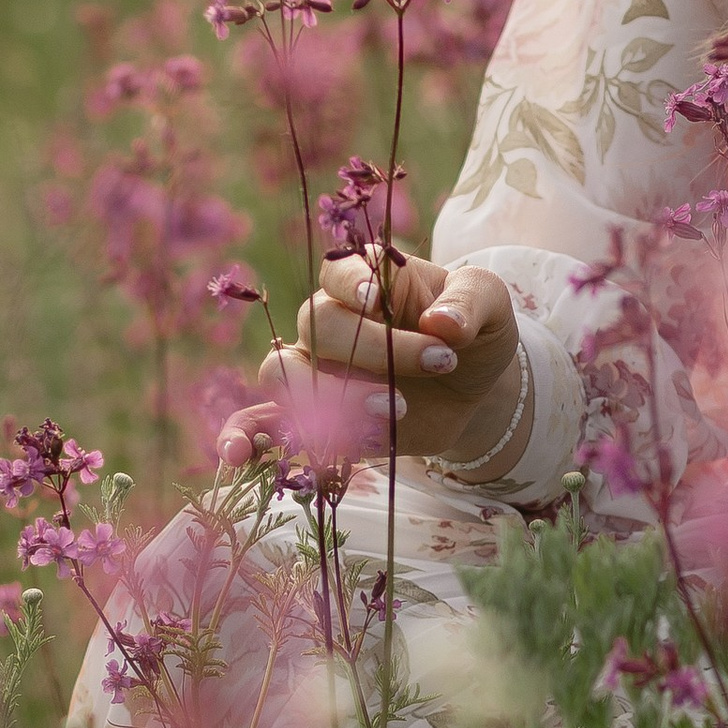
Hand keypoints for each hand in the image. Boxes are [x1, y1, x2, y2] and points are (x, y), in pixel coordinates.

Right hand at [220, 252, 523, 473]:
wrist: (474, 391)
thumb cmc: (474, 334)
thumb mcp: (491, 306)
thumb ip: (468, 305)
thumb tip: (444, 324)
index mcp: (368, 279)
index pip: (338, 271)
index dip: (351, 284)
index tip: (379, 302)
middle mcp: (330, 320)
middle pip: (317, 326)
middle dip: (373, 352)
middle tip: (438, 366)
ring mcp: (314, 369)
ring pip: (283, 372)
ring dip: (327, 396)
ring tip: (390, 412)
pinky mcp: (313, 417)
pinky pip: (258, 422)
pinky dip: (242, 437)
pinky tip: (236, 456)